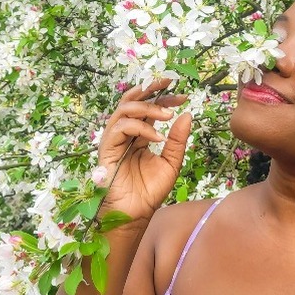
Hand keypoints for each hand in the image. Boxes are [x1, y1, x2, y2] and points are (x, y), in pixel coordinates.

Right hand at [97, 79, 191, 222]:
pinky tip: (158, 137)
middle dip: (151, 87)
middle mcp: (125, 133)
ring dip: (149, 107)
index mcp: (140, 135)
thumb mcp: (171, 162)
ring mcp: (115, 139)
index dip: (165, 98)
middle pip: (132, 99)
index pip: (150, 108)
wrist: (136, 213)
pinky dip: (141, 128)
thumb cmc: (150, 191)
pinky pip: (122, 127)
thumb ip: (178, 140)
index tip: (184, 95)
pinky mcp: (107, 148)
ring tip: (168, 114)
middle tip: (169, 81)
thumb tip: (187, 114)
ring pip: (125, 108)